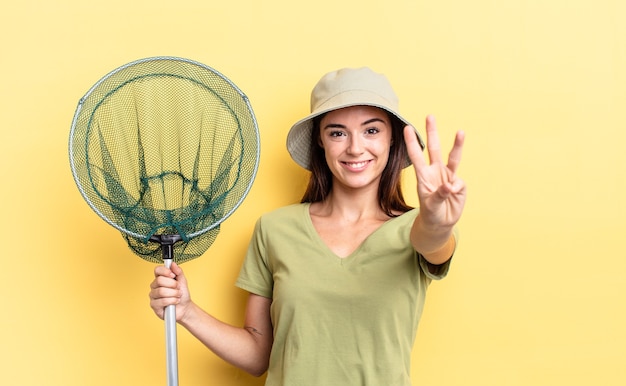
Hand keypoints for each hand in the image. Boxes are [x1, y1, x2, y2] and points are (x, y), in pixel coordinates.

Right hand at [149, 262, 191, 320]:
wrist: (185, 308)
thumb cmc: (182, 294)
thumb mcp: (182, 281)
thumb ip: (178, 271)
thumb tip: (173, 264)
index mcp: (160, 278)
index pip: (157, 270)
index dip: (165, 271)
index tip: (173, 275)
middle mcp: (155, 286)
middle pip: (160, 280)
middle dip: (172, 284)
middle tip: (178, 288)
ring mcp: (153, 296)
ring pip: (161, 291)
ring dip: (174, 294)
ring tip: (178, 296)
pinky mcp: (154, 305)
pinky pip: (162, 301)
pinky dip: (172, 301)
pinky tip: (175, 302)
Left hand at [404, 115, 465, 229]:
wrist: (440, 222)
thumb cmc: (431, 213)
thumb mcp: (431, 206)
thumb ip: (439, 195)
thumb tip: (450, 186)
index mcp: (423, 176)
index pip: (416, 156)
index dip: (412, 143)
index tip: (407, 128)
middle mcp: (435, 172)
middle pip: (434, 148)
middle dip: (432, 132)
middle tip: (430, 116)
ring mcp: (448, 176)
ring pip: (453, 157)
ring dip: (457, 144)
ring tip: (460, 132)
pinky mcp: (458, 184)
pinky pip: (459, 184)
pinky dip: (456, 190)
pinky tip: (452, 198)